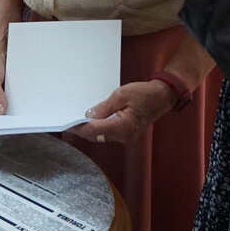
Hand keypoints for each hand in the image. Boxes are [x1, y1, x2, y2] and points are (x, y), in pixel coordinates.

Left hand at [69, 79, 183, 143]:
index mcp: (123, 127)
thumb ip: (103, 107)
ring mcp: (126, 137)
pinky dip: (98, 129)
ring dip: (89, 130)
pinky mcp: (127, 134)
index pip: (94, 130)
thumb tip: (89, 115)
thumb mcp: (120, 95)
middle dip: (82, 130)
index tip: (67, 124)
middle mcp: (124, 136)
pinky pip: (108, 134)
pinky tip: (91, 122)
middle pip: (96, 136)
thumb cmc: (144, 94)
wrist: (161, 97)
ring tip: (76, 122)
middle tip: (67, 123)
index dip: (79, 127)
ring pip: (102, 136)